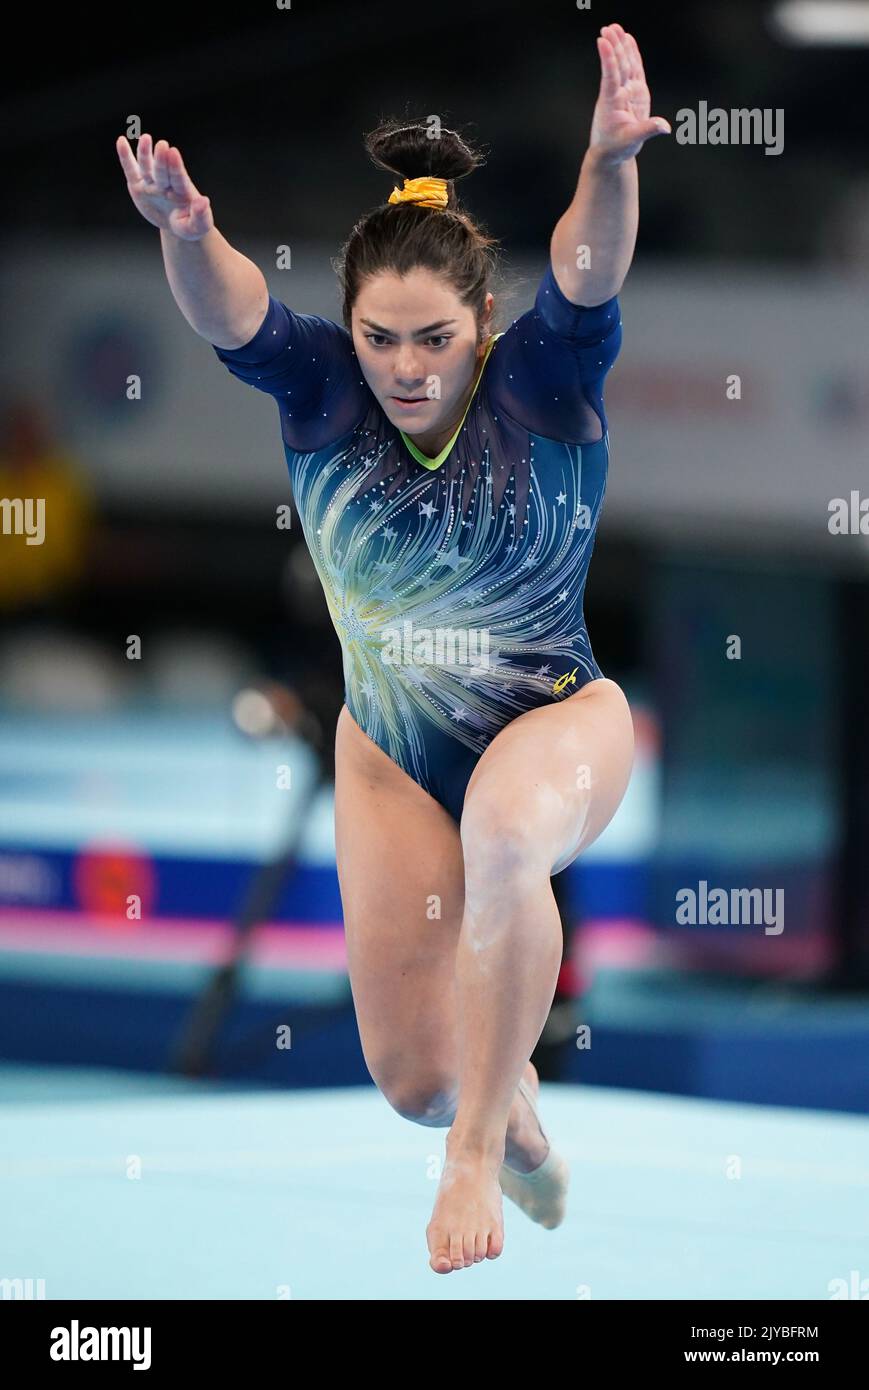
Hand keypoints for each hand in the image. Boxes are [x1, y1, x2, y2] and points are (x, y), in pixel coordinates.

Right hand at [115, 132, 214, 239]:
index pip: (178, 177)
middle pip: (162, 170)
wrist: (178, 225)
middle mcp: (166, 183)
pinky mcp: (139, 185)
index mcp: (182, 191)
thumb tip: (203, 201)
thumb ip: (201, 214)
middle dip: (161, 159)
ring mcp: (152, 183)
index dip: (175, 166)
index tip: (173, 152)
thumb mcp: (199, 225)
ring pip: (147, 166)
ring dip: (145, 152)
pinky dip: (125, 156)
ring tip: (145, 138)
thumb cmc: (191, 225)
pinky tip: (121, 141)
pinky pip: (131, 169)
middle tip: (162, 145)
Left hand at [589, 23, 670, 163]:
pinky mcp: (635, 92)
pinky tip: (627, 39)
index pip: (611, 77)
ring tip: (614, 27)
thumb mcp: (632, 141)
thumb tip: (665, 126)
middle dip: (614, 46)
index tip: (602, 41)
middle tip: (609, 28)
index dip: (608, 59)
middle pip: (618, 66)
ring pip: (624, 64)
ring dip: (620, 45)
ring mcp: (626, 91)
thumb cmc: (618, 148)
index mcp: (613, 103)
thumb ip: (648, 130)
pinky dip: (631, 54)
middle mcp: (618, 93)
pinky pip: (633, 68)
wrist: (612, 153)